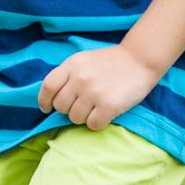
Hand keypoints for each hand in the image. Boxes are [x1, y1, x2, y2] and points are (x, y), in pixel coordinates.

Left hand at [38, 45, 159, 130]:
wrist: (139, 59)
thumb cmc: (110, 62)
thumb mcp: (83, 60)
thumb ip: (68, 74)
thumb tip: (52, 98)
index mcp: (72, 65)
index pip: (48, 87)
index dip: (44, 101)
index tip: (47, 108)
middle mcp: (80, 78)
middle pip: (61, 106)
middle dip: (68, 109)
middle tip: (81, 106)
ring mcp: (94, 92)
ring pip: (75, 118)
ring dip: (83, 117)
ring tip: (94, 108)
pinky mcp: (109, 105)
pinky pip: (92, 125)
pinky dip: (97, 123)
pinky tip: (104, 113)